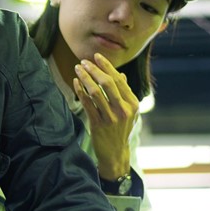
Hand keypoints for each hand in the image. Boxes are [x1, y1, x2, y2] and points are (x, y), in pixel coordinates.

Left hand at [72, 54, 137, 180]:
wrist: (116, 153)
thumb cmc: (121, 130)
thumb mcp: (129, 112)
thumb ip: (125, 94)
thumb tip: (121, 75)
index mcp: (133, 104)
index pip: (119, 80)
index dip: (107, 66)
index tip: (96, 56)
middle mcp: (124, 109)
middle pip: (108, 83)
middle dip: (95, 69)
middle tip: (84, 62)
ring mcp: (112, 118)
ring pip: (96, 92)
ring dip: (85, 78)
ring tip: (77, 69)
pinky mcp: (99, 125)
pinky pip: (87, 104)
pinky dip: (80, 92)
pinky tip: (75, 83)